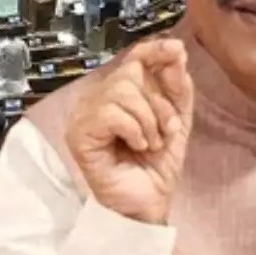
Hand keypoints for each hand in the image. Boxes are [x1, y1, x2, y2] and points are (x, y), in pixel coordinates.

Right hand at [66, 37, 193, 224]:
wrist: (148, 204)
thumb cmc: (156, 166)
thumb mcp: (175, 121)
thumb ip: (176, 88)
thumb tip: (176, 52)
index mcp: (116, 93)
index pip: (132, 59)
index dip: (154, 50)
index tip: (177, 49)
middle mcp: (95, 98)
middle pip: (130, 73)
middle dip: (158, 103)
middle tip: (164, 131)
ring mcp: (83, 114)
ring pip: (122, 91)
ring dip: (148, 120)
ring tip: (150, 144)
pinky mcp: (79, 133)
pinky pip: (112, 112)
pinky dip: (134, 130)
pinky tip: (136, 147)